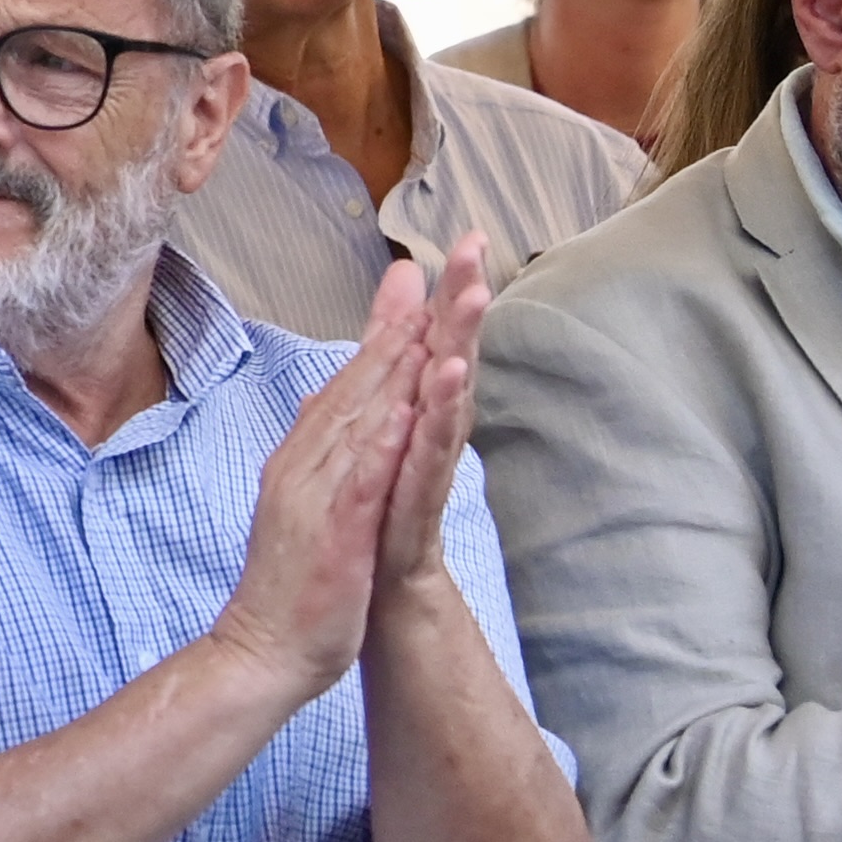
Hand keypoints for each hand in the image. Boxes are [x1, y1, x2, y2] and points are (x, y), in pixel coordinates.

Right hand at [213, 270, 426, 701]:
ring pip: (365, 417)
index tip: (416, 268)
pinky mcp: (333, 532)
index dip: (389, 322)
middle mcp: (308, 460)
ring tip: (438, 315)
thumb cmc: (296, 580)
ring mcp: (317, 492)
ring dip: (402, 363)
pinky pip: (361, 481)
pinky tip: (410, 412)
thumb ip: (330, 451)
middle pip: (363, 379)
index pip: (354, 377)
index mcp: (308, 452)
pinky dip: (384, 443)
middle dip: (404, 319)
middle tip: (442, 262)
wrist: (262, 650)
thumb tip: (348, 407)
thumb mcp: (314, 501)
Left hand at [371, 237, 489, 598]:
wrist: (362, 606)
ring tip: (474, 300)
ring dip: (459, 350)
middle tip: (480, 247)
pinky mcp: (410, 510)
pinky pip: (424, 461)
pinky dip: (434, 423)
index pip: (435, 345)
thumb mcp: (377, 442)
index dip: (451, 293)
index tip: (469, 235)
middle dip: (463, 304)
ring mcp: (420, 473)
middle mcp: (425, 440)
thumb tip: (400, 331)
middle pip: (450, 360)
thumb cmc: (374, 525)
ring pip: (445, 403)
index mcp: (412, 419)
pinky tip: (446, 385)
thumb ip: (393, 383)